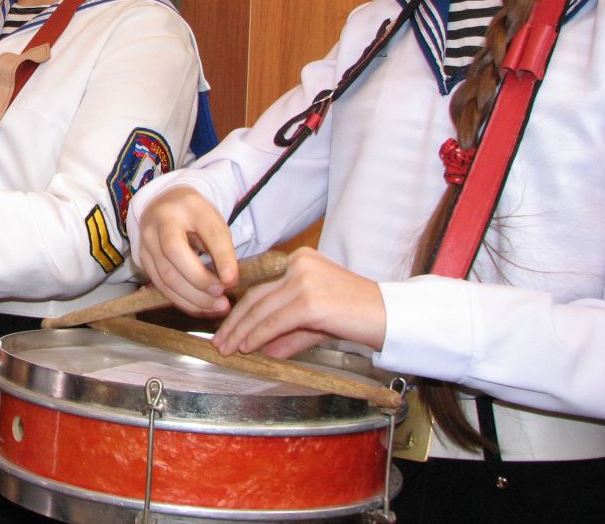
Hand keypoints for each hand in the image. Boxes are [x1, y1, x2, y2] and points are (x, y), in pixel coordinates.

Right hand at [135, 186, 237, 316]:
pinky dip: (183, 301)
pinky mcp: (143, 260)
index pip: (207, 231)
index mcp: (189, 206)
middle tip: (222, 296)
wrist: (163, 206)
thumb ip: (221, 248)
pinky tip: (201, 307)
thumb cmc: (195, 218)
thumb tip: (229, 282)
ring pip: (166, 275)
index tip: (233, 280)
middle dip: (200, 280)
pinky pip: (161, 286)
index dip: (222, 257)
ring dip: (193, 297)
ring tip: (217, 306)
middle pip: (175, 252)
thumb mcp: (213, 222)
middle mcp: (161, 220)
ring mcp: (147, 240)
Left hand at [212, 247, 385, 357]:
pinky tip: (249, 348)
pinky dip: (258, 336)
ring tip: (228, 349)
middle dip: (235, 322)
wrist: (391, 317)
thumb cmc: (359, 316)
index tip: (227, 328)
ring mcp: (303, 281)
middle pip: (256, 296)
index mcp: (299, 260)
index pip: (260, 286)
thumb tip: (265, 349)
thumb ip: (290, 332)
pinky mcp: (310, 301)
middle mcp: (298, 265)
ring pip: (261, 310)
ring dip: (241, 332)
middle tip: (220, 342)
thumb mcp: (318, 321)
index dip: (240, 309)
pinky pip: (275, 321)